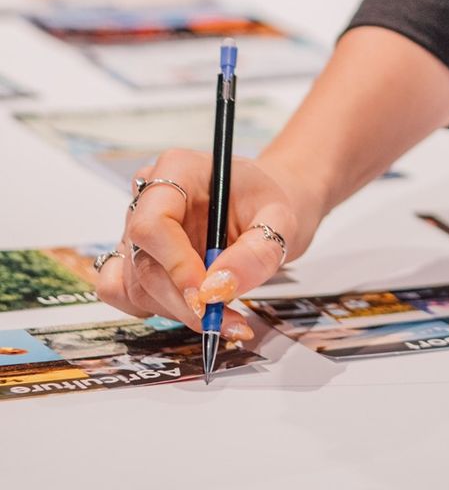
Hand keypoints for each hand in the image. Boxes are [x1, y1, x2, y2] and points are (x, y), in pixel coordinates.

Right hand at [94, 149, 322, 338]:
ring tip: (224, 317)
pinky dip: (160, 311)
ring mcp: (135, 230)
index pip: (152, 223)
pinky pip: (126, 295)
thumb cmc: (267, 204)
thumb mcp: (280, 219)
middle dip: (182, 301)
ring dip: (178, 311)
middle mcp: (148, 198)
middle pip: (143, 261)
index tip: (204, 295)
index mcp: (177, 170)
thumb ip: (257, 250)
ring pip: (136, 285)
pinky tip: (198, 312)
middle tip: (222, 319)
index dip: (174, 264)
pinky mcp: (136, 261)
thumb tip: (217, 289)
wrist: (264, 210)